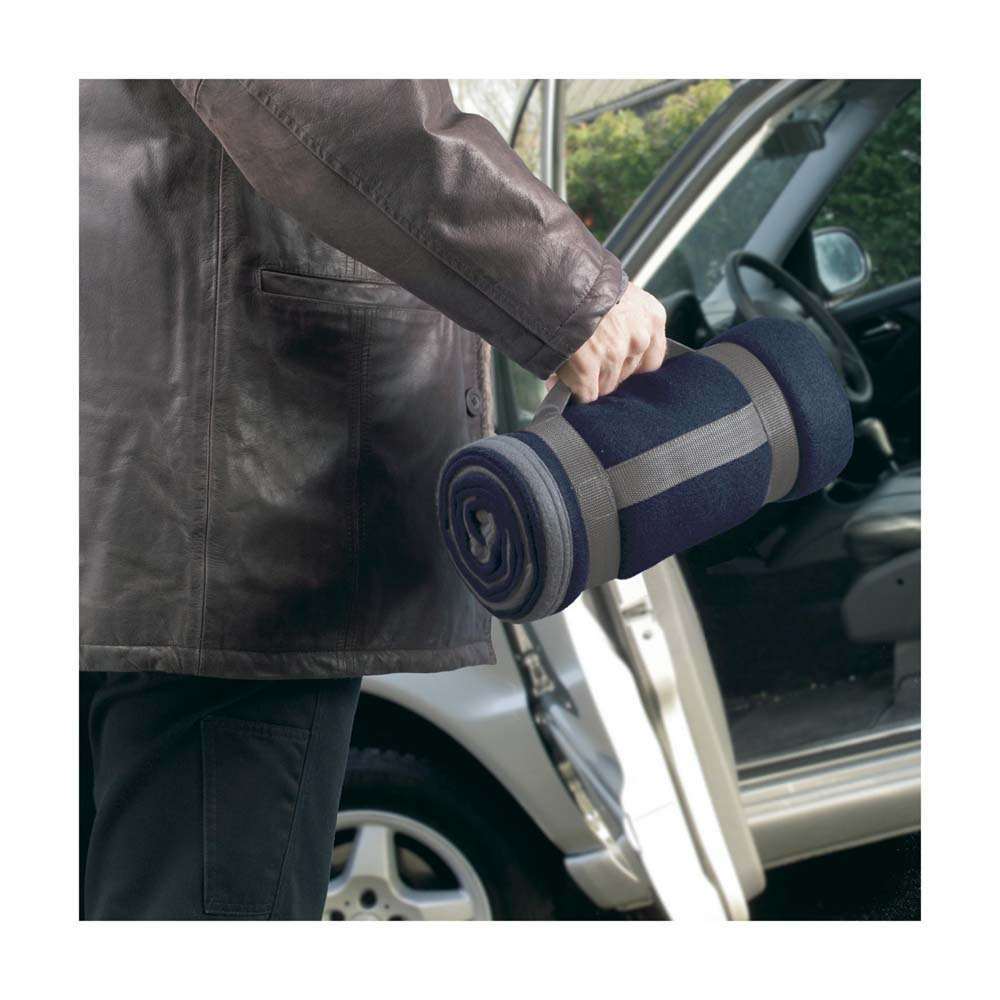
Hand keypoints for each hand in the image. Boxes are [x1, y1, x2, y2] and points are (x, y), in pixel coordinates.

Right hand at [552, 282, 666, 401]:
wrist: (551, 278)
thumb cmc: (580, 283)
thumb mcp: (616, 294)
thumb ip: (624, 324)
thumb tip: (612, 357)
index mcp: (651, 317)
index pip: (652, 360)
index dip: (629, 364)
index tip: (616, 362)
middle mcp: (639, 337)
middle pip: (626, 374)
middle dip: (605, 371)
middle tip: (585, 359)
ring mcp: (614, 355)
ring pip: (606, 387)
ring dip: (588, 380)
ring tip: (571, 363)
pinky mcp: (588, 369)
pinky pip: (586, 395)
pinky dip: (574, 390)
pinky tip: (564, 378)